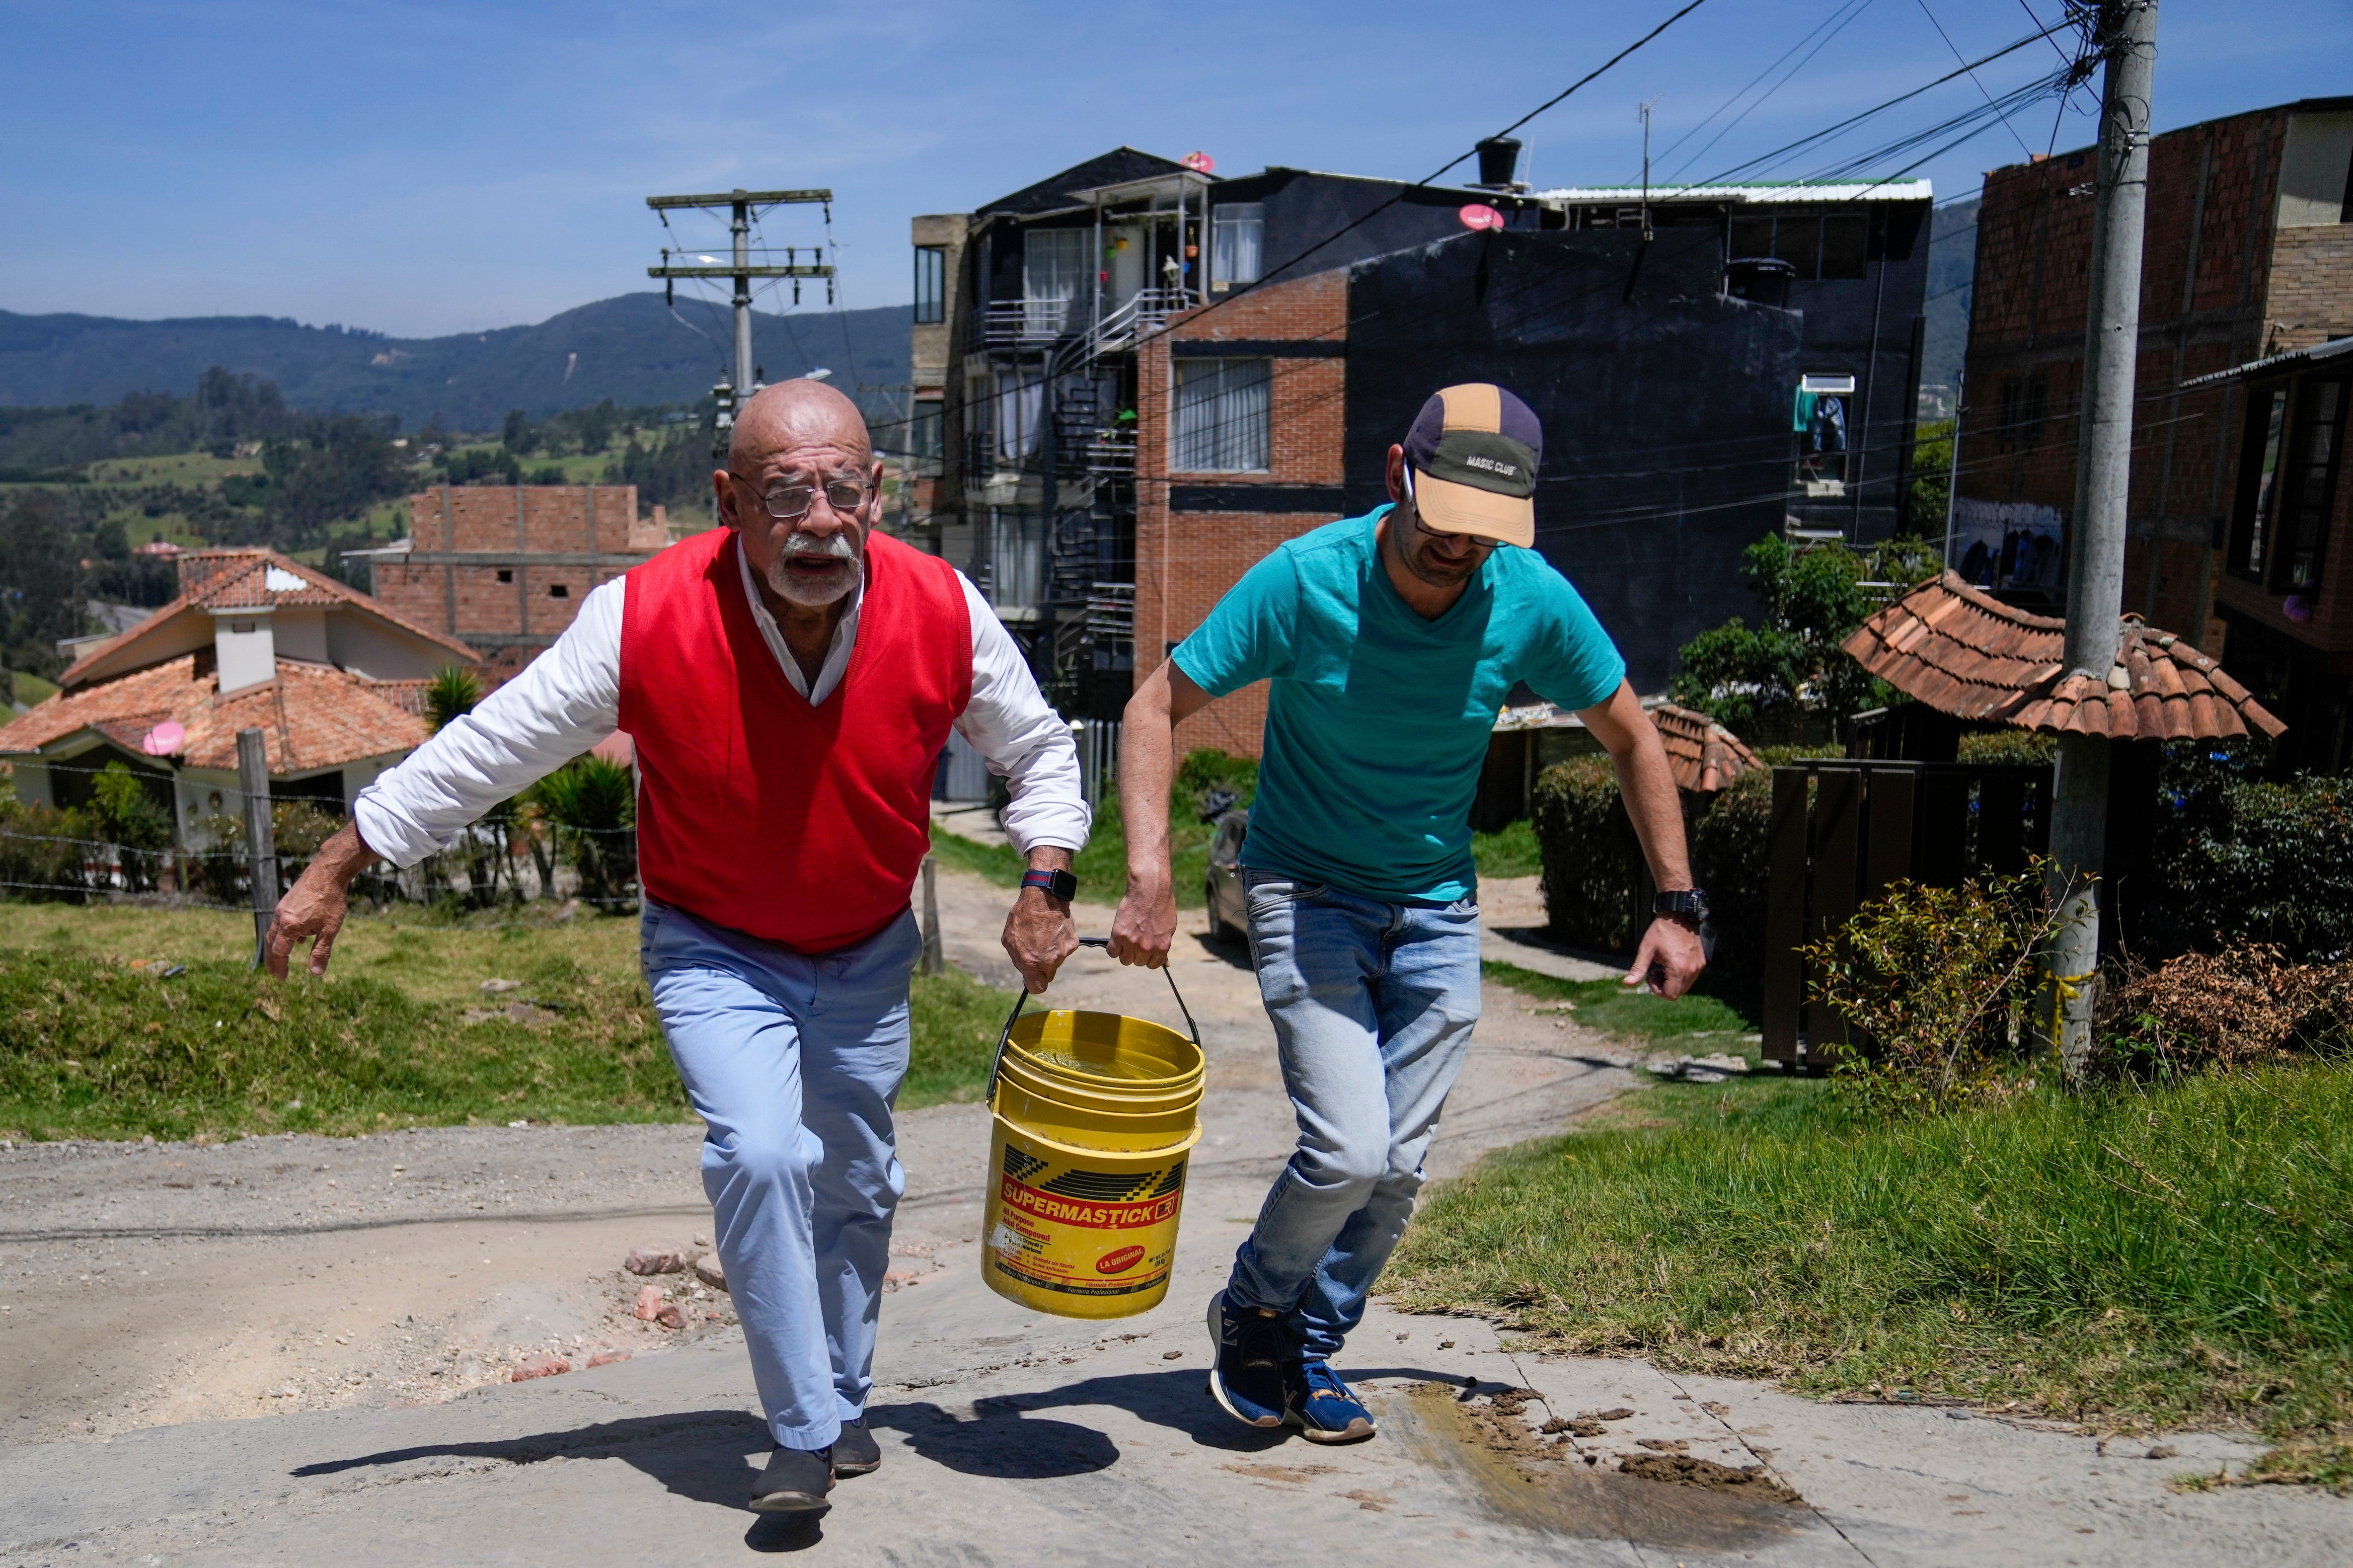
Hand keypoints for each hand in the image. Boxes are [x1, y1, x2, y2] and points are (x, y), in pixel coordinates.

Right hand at [264, 821, 375, 979]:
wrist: (328, 871)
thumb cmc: (331, 900)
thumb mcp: (330, 929)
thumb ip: (321, 952)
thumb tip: (316, 974)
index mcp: (289, 926)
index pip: (279, 953)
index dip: (280, 967)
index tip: (282, 978)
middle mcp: (281, 917)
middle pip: (271, 943)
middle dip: (273, 960)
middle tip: (276, 973)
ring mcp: (282, 907)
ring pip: (274, 931)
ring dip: (277, 946)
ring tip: (283, 957)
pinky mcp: (287, 901)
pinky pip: (281, 921)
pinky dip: (285, 933)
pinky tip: (299, 937)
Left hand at [1002, 886, 1077, 993]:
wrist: (1043, 898)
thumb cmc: (1023, 917)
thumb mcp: (1010, 940)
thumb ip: (1018, 959)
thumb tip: (1025, 969)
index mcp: (1031, 963)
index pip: (1038, 987)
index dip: (1034, 983)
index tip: (1033, 977)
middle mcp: (1048, 961)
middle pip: (1048, 975)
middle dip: (1043, 968)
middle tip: (1038, 951)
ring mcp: (1062, 952)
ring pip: (1057, 961)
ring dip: (1051, 953)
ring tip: (1044, 935)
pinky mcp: (1072, 943)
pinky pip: (1065, 949)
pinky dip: (1060, 942)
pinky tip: (1053, 930)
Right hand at [1107, 873, 1176, 968]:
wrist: (1150, 890)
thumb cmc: (1162, 906)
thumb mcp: (1169, 929)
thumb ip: (1163, 947)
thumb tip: (1166, 964)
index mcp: (1161, 948)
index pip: (1152, 965)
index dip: (1148, 957)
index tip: (1145, 950)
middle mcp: (1147, 948)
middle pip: (1138, 962)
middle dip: (1137, 953)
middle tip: (1136, 939)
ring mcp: (1132, 942)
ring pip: (1125, 960)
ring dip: (1125, 952)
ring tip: (1127, 938)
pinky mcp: (1119, 934)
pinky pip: (1112, 952)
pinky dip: (1114, 948)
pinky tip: (1118, 938)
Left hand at [1624, 915, 1705, 999]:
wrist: (1679, 915)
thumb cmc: (1661, 931)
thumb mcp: (1646, 949)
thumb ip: (1638, 968)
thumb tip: (1626, 983)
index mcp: (1678, 968)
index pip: (1671, 995)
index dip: (1658, 991)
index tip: (1650, 976)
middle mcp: (1691, 970)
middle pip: (1678, 993)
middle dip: (1664, 987)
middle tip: (1654, 972)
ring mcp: (1698, 966)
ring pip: (1685, 986)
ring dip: (1672, 982)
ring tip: (1662, 968)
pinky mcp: (1701, 962)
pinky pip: (1691, 977)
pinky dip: (1681, 976)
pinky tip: (1672, 963)